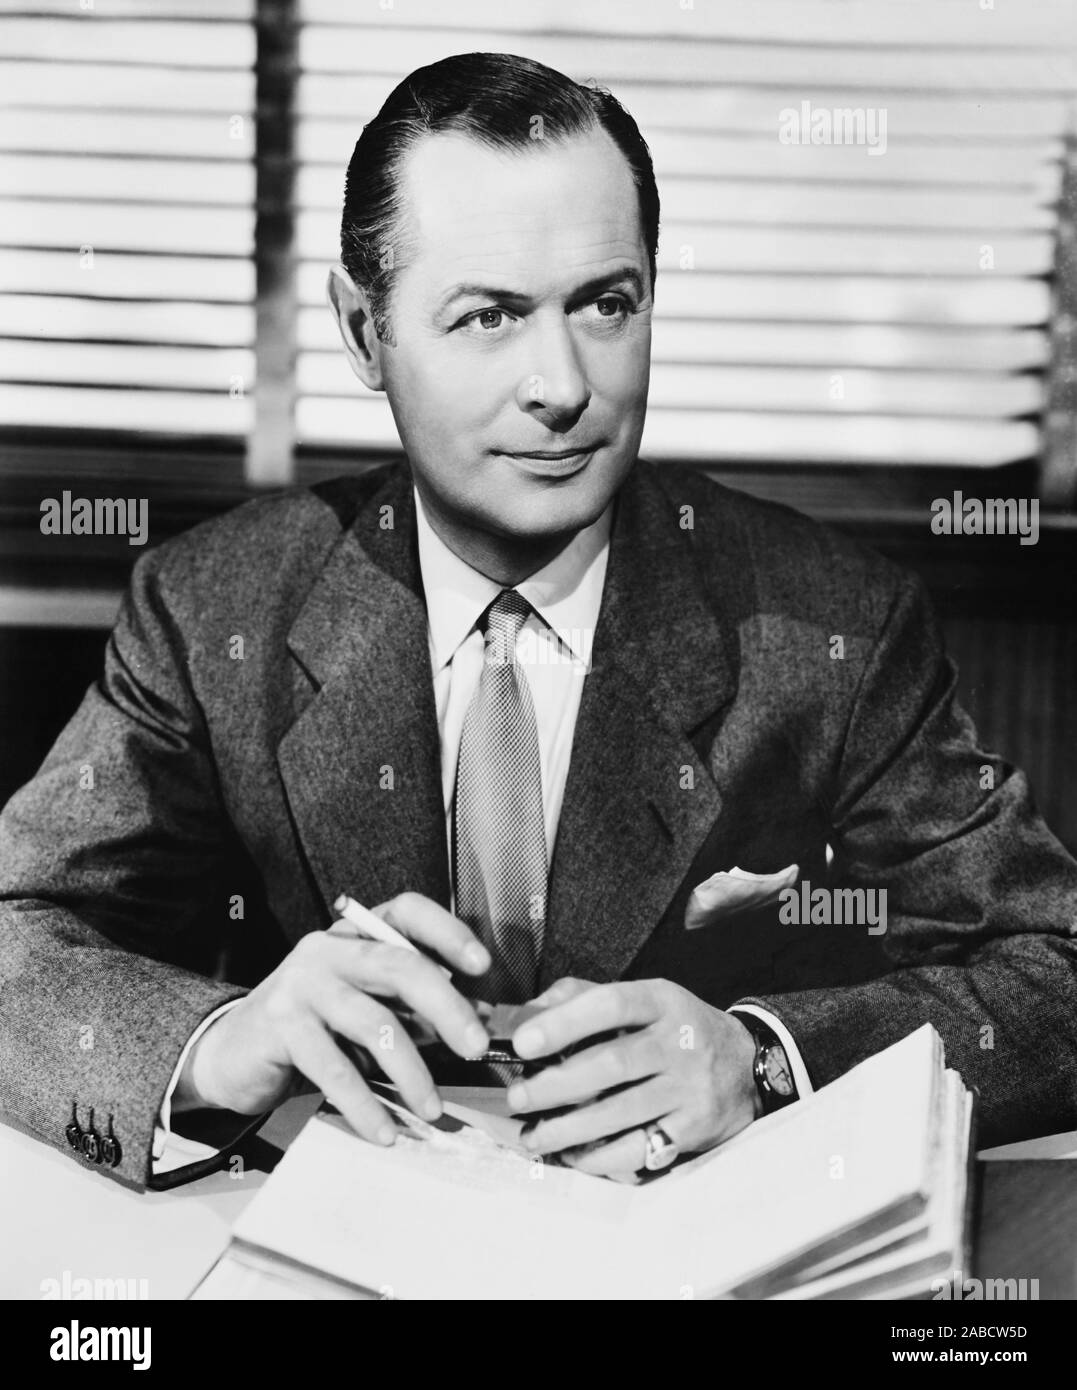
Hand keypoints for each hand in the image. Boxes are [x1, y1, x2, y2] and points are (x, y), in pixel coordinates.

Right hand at [176, 893, 491, 1144]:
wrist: (232, 1053)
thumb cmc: (313, 1029)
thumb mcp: (367, 1008)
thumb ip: (415, 1008)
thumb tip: (479, 1019)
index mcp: (357, 936)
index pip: (407, 911)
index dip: (448, 932)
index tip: (482, 967)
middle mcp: (329, 949)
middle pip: (399, 966)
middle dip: (446, 1008)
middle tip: (474, 1048)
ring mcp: (302, 983)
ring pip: (371, 1021)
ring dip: (410, 1071)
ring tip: (431, 1108)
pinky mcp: (281, 1025)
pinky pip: (334, 1067)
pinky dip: (364, 1104)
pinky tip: (383, 1130)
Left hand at [507, 977, 759, 1181]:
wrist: (746, 1066)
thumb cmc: (673, 1028)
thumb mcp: (641, 998)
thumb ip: (582, 997)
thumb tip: (526, 1014)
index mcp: (662, 1000)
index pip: (611, 1004)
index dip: (564, 1023)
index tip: (522, 1043)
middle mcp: (680, 1041)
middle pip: (611, 1063)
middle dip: (555, 1085)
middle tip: (517, 1098)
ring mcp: (690, 1087)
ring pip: (621, 1112)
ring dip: (568, 1128)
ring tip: (532, 1135)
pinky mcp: (694, 1128)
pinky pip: (639, 1148)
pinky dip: (599, 1157)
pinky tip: (572, 1155)